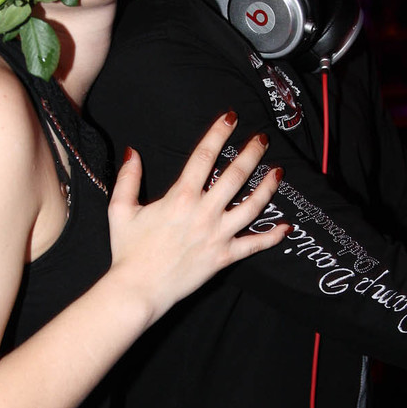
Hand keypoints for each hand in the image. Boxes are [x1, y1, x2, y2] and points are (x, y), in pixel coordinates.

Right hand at [107, 111, 288, 326]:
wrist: (138, 289)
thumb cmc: (128, 250)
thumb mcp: (120, 210)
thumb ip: (128, 179)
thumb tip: (133, 152)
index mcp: (180, 197)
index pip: (204, 156)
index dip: (218, 133)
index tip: (231, 117)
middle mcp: (204, 213)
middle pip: (235, 176)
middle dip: (251, 154)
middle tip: (263, 139)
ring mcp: (217, 235)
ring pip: (251, 207)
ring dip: (267, 188)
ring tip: (278, 172)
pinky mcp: (224, 257)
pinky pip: (253, 245)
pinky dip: (271, 237)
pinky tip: (286, 227)